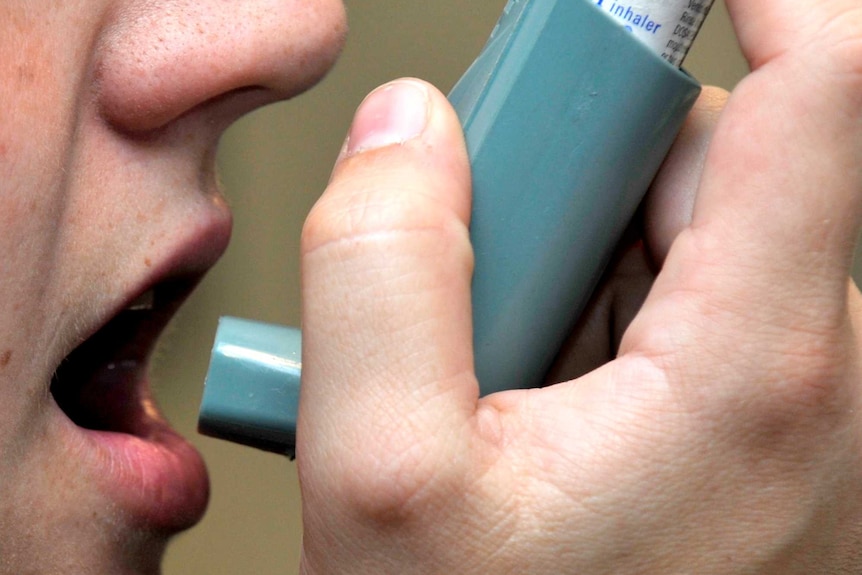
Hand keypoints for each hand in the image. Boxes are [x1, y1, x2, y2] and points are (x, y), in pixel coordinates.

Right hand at [296, 1, 861, 571]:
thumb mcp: (386, 487)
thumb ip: (375, 274)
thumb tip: (403, 133)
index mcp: (760, 367)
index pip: (821, 87)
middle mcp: (809, 370)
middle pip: (701, 158)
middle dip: (568, 167)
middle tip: (477, 261)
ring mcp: (783, 395)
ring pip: (675, 227)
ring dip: (564, 251)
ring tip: (489, 363)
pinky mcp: (748, 417)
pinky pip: (672, 297)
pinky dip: (587, 306)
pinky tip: (525, 387)